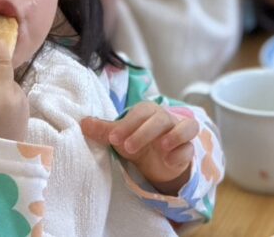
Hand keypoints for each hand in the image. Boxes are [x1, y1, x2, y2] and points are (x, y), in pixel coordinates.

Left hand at [81, 102, 198, 194]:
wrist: (156, 160)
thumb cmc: (137, 141)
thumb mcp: (120, 136)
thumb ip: (104, 130)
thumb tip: (83, 124)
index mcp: (148, 112)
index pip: (140, 112)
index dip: (127, 124)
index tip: (113, 138)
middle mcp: (166, 119)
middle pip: (161, 119)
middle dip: (144, 132)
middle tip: (128, 148)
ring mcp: (179, 133)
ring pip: (185, 127)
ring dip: (174, 135)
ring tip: (161, 146)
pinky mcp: (187, 150)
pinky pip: (189, 149)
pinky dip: (181, 153)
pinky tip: (169, 160)